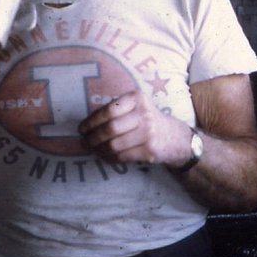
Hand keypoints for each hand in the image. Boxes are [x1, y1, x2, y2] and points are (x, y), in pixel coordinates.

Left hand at [77, 91, 191, 166]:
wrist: (174, 137)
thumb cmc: (148, 120)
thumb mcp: (136, 107)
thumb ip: (115, 111)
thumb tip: (87, 125)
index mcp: (137, 98)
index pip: (108, 111)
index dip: (91, 121)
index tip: (82, 129)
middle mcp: (144, 114)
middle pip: (110, 129)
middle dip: (93, 138)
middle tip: (85, 142)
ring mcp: (148, 133)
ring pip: (114, 145)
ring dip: (99, 150)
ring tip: (94, 150)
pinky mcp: (149, 151)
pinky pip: (122, 157)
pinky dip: (110, 158)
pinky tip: (106, 156)